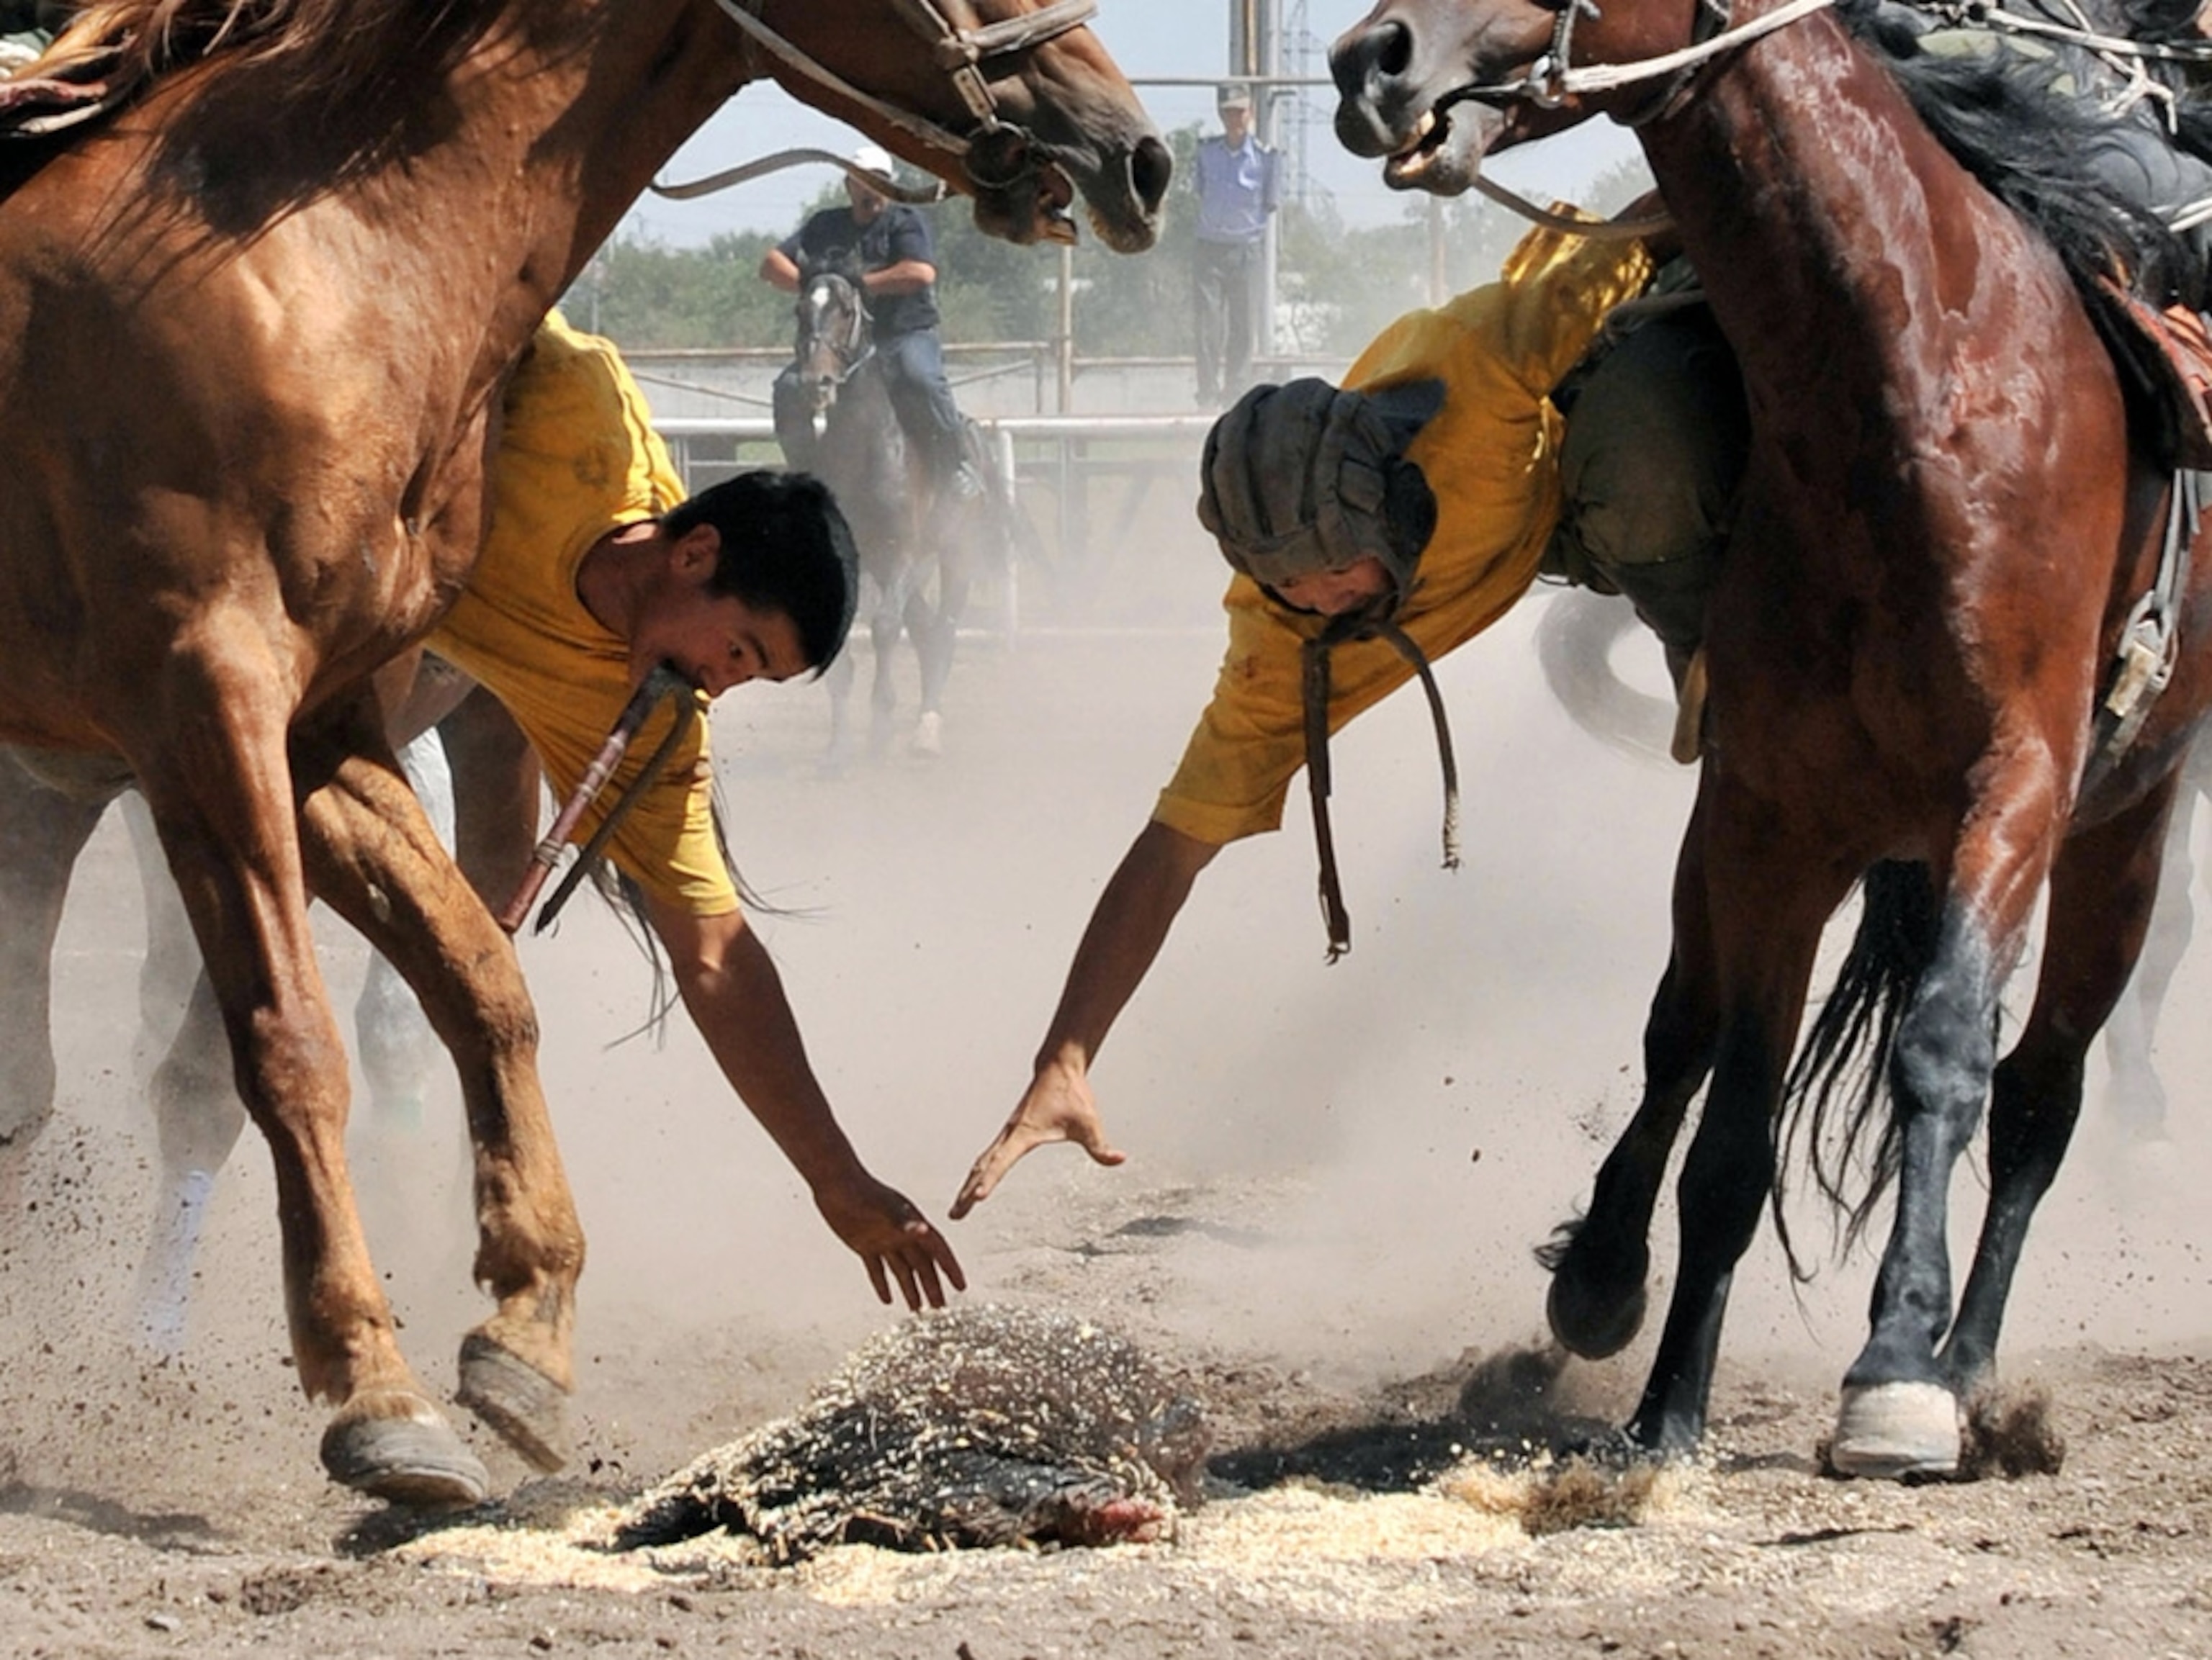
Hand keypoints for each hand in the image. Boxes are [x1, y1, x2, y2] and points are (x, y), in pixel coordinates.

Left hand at [812, 1169, 966, 1309]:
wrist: (836, 1183)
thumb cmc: (863, 1193)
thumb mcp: (885, 1208)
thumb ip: (904, 1221)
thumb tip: (923, 1230)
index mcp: (913, 1224)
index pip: (938, 1251)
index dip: (950, 1269)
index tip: (961, 1287)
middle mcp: (901, 1234)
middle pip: (922, 1265)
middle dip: (932, 1286)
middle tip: (940, 1308)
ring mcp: (883, 1241)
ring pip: (902, 1270)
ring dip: (910, 1289)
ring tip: (917, 1310)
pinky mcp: (864, 1245)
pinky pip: (877, 1270)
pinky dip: (882, 1284)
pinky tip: (887, 1300)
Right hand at [950, 1057, 1126, 1219]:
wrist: (1058, 1068)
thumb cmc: (1072, 1094)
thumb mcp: (1089, 1123)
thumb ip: (1101, 1146)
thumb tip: (1119, 1159)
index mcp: (1023, 1134)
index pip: (1002, 1162)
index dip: (989, 1181)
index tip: (976, 1197)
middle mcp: (1009, 1134)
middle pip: (982, 1167)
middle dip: (967, 1192)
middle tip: (955, 1215)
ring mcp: (1007, 1133)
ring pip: (981, 1162)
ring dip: (968, 1184)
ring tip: (957, 1208)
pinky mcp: (1010, 1133)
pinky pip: (987, 1157)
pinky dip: (978, 1172)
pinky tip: (974, 1183)